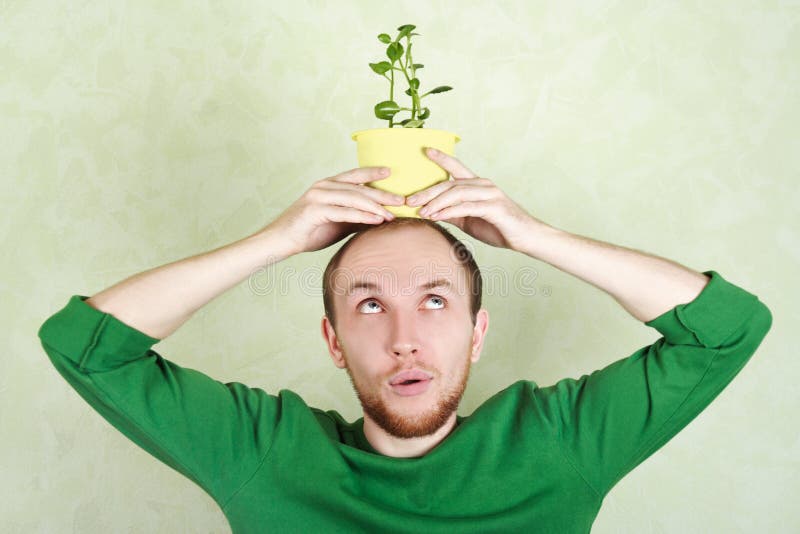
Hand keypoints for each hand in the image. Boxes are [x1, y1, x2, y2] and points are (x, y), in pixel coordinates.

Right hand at [265, 167, 403, 253]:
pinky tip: (376, 220)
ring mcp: (318, 197)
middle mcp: (323, 186)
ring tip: (392, 214)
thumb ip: (355, 215)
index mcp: (327, 185)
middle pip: (358, 187)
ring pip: (353, 198)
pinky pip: (344, 212)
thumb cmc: (310, 231)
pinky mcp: (315, 210)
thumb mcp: (337, 221)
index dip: (372, 173)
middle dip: (382, 194)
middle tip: (401, 199)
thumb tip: (380, 217)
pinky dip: (362, 216)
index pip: (354, 175)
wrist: (281, 241)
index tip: (390, 173)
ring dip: (375, 207)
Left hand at [406, 148, 543, 250]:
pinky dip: (449, 211)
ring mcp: (490, 195)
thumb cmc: (498, 227)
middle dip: (427, 191)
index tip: (425, 150)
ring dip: (436, 202)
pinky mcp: (493, 208)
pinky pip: (466, 207)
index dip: (442, 158)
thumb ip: (453, 212)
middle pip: (450, 184)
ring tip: (420, 211)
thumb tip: (431, 212)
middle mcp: (484, 185)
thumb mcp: (470, 219)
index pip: (457, 167)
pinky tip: (437, 216)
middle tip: (409, 199)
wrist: (525, 238)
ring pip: (456, 193)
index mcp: (478, 185)